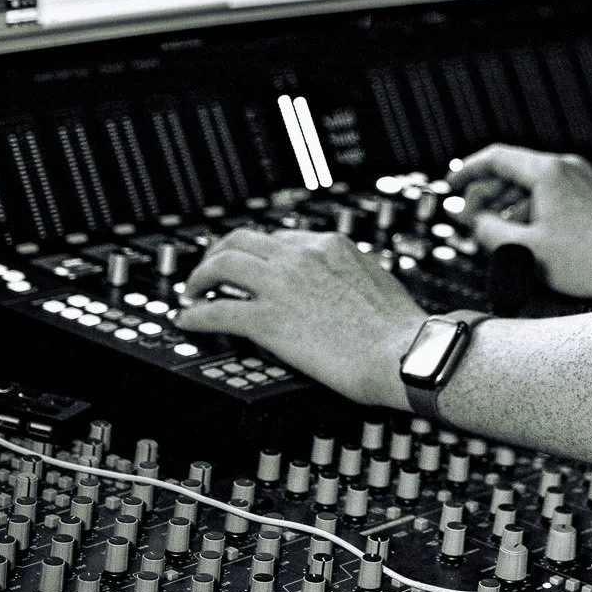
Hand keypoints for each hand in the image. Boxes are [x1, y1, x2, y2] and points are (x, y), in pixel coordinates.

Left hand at [176, 228, 427, 410]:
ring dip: (199, 278)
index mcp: (331, 245)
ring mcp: (281, 285)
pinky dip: (195, 315)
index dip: (259, 252)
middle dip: (218, 252)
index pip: (280, 238)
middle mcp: (302, 256)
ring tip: (191, 293)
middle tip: (209, 271)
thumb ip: (348, 275)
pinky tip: (187, 322)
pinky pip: (216, 310)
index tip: (251, 265)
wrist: (403, 353)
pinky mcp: (267, 319)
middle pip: (242, 240)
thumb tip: (338, 287)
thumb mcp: (375, 282)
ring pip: (221, 265)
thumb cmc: (399, 329)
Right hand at [451, 144, 591, 301]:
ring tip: (495, 234)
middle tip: (469, 220)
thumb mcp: (524, 249)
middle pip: (514, 170)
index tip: (450, 186)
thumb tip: (472, 218)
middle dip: (487, 194)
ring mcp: (586, 180)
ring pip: (535, 185)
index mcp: (548, 171)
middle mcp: (569, 167)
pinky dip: (534, 209)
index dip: (467, 171)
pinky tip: (527, 236)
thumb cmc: (586, 262)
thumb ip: (488, 229)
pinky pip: (555, 195)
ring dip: (509, 205)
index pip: (496, 157)